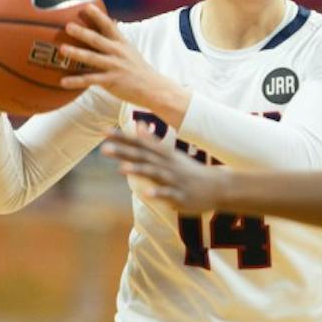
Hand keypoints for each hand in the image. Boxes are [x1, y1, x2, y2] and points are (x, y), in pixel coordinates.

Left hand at [58, 6, 190, 120]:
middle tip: (68, 26)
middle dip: (82, 32)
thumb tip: (108, 22)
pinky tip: (63, 81)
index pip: (108, 25)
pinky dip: (76, 81)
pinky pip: (90, 80)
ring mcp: (114, 67)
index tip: (86, 6)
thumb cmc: (137, 69)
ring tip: (62, 49)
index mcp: (121, 43)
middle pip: (97, 40)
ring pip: (92, 58)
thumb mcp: (129, 50)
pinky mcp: (111, 81)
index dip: (97, 15)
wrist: (153, 88)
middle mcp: (117, 52)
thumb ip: (116, 39)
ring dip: (76, 53)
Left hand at [102, 127, 221, 213]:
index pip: (139, 144)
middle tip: (104, 149)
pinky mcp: (180, 195)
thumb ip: (152, 141)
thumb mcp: (170, 154)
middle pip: (143, 157)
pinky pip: (168, 194)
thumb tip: (138, 125)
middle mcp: (166, 165)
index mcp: (163, 155)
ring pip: (154, 173)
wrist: (217, 187)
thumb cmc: (189, 170)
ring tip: (121, 169)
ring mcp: (173, 180)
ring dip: (138, 170)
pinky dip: (158, 193)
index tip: (104, 132)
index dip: (122, 139)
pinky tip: (146, 194)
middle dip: (124, 153)